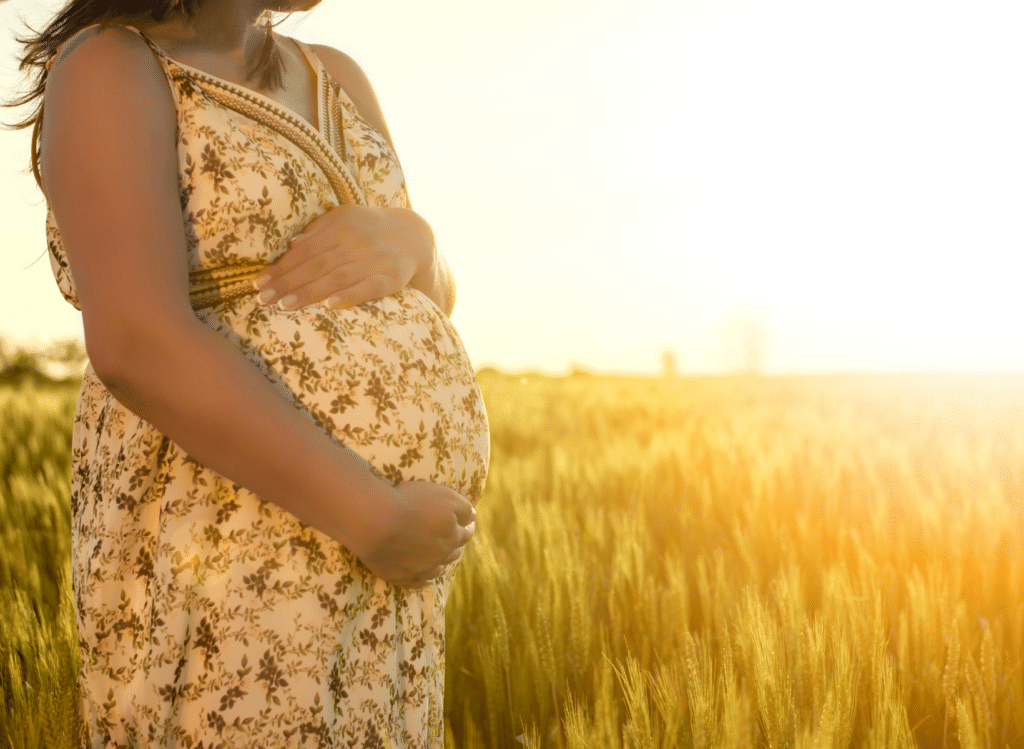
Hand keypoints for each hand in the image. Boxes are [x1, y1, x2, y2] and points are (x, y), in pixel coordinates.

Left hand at [252, 204, 430, 310]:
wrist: (414, 236)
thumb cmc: (370, 228)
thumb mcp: (346, 218)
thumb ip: (320, 229)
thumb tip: (292, 244)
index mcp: (342, 225)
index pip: (305, 250)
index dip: (281, 267)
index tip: (259, 283)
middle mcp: (356, 241)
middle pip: (316, 265)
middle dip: (287, 283)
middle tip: (263, 300)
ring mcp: (374, 260)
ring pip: (337, 278)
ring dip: (309, 293)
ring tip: (285, 306)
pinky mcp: (391, 278)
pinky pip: (368, 289)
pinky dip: (348, 296)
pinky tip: (330, 306)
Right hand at [353, 480, 475, 587]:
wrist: (378, 521)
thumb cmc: (412, 503)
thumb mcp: (445, 496)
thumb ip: (463, 508)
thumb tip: (473, 517)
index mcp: (452, 535)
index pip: (466, 533)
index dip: (468, 527)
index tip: (468, 524)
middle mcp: (440, 555)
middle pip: (453, 553)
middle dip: (455, 546)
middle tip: (454, 540)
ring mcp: (420, 568)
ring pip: (437, 569)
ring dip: (440, 563)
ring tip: (439, 559)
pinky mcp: (400, 576)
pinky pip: (415, 583)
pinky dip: (422, 581)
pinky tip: (425, 581)